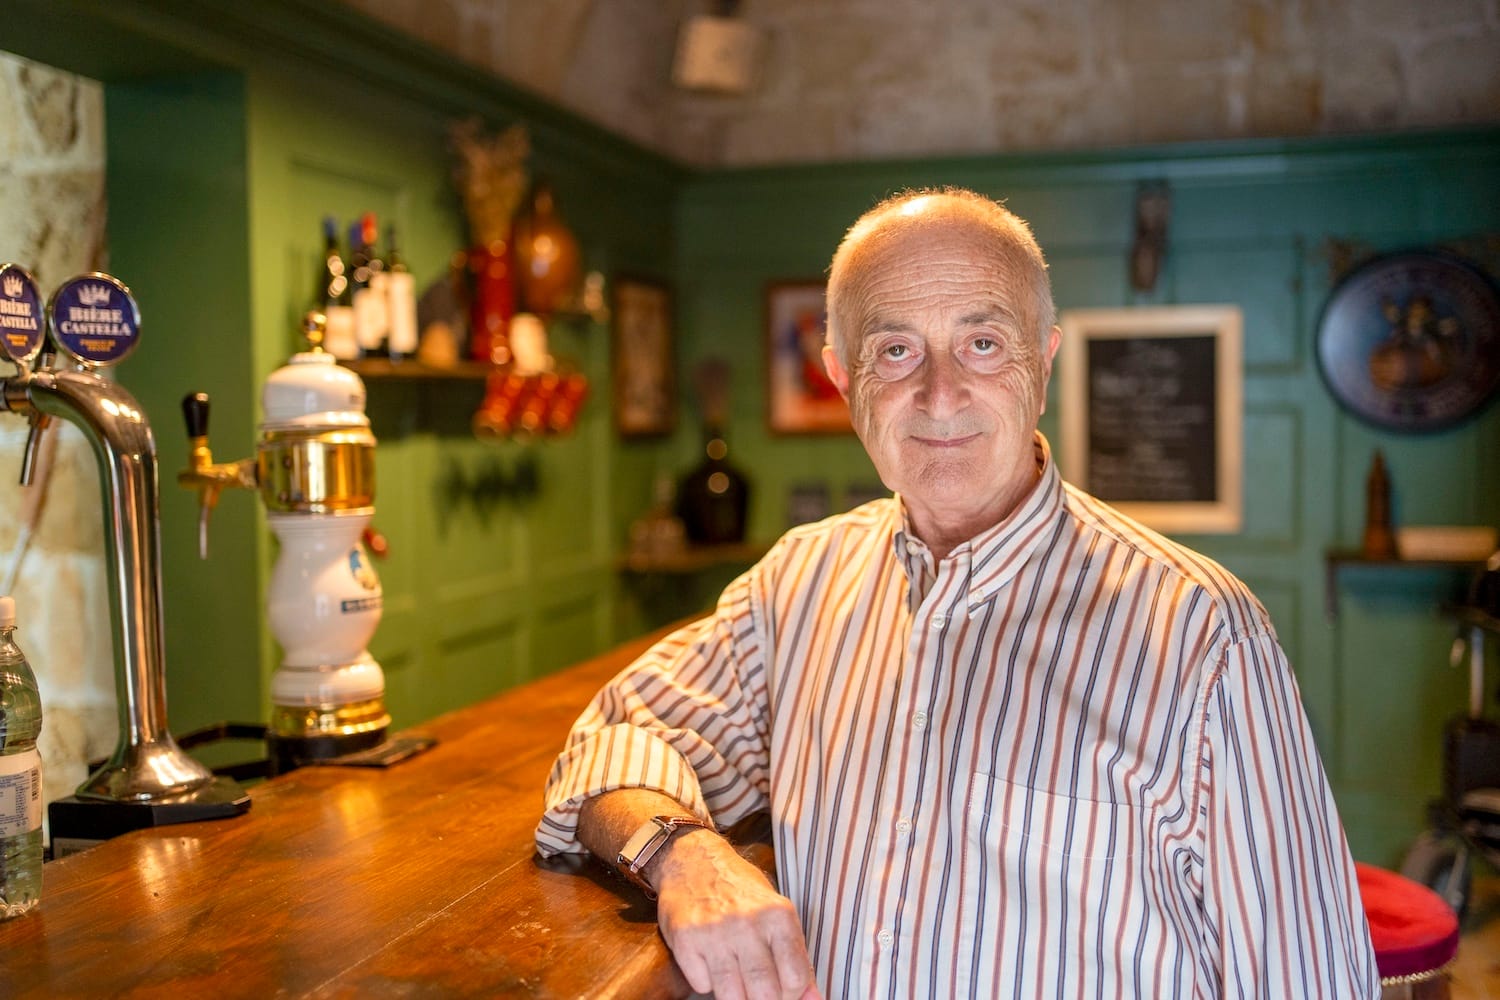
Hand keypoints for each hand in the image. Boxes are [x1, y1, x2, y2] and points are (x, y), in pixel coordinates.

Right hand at [652, 828, 820, 999]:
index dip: (791, 994)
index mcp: (778, 915)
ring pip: (732, 997)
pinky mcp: (685, 940)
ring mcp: (714, 932)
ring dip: (735, 994)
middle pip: (765, 994)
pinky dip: (707, 981)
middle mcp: (748, 922)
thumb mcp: (777, 914)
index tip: (782, 988)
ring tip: (735, 974)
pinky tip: (709, 959)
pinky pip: (702, 985)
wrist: (693, 861)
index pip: (795, 978)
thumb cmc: (740, 892)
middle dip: (763, 999)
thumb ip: (796, 957)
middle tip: (757, 988)